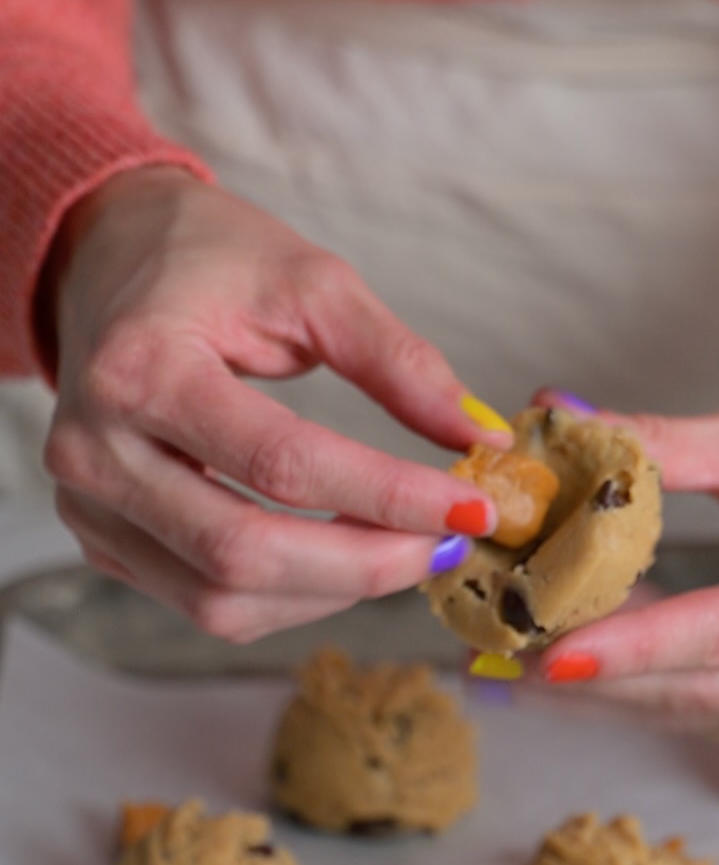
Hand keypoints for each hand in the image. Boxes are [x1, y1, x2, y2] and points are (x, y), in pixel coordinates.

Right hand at [43, 167, 507, 641]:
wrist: (108, 259)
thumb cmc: (212, 262)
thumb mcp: (314, 284)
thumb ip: (401, 363)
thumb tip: (482, 437)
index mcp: (142, 372)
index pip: (283, 464)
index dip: (389, 495)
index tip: (472, 505)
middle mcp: (94, 454)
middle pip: (246, 553)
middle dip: (368, 563)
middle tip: (447, 543)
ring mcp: (91, 508)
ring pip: (226, 601)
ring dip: (335, 590)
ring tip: (405, 547)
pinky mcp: (105, 540)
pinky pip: (209, 605)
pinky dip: (293, 598)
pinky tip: (346, 559)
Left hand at [532, 333, 718, 725]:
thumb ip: (658, 447)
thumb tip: (549, 429)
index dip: (630, 644)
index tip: (538, 651)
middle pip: (704, 687)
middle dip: (590, 675)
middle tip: (487, 656)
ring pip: (698, 700)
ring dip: (602, 681)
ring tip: (503, 658)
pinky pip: (710, 689)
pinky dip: (639, 669)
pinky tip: (567, 652)